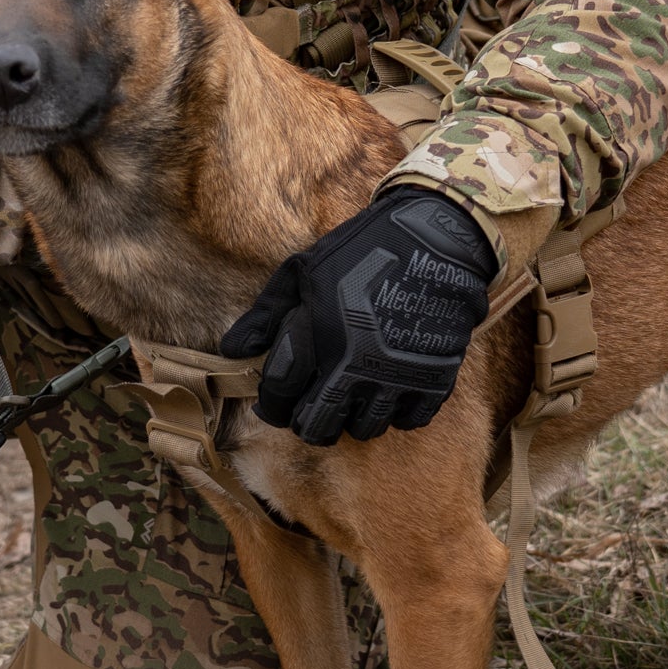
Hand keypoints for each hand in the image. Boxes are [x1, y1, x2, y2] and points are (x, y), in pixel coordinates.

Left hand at [219, 188, 496, 444]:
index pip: (281, 400)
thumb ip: (265, 315)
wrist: (436, 239)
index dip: (272, 406)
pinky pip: (409, 421)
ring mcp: (398, 377)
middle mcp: (357, 367)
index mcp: (319, 339)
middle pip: (320, 429)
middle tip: (312, 408)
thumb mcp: (302, 270)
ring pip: (366, 429)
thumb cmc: (361, 249)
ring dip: (354, 417)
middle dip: (310, 423)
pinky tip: (390, 387)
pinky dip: (397, 411)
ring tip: (353, 393)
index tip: (276, 403)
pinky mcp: (435, 378)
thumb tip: (231, 351)